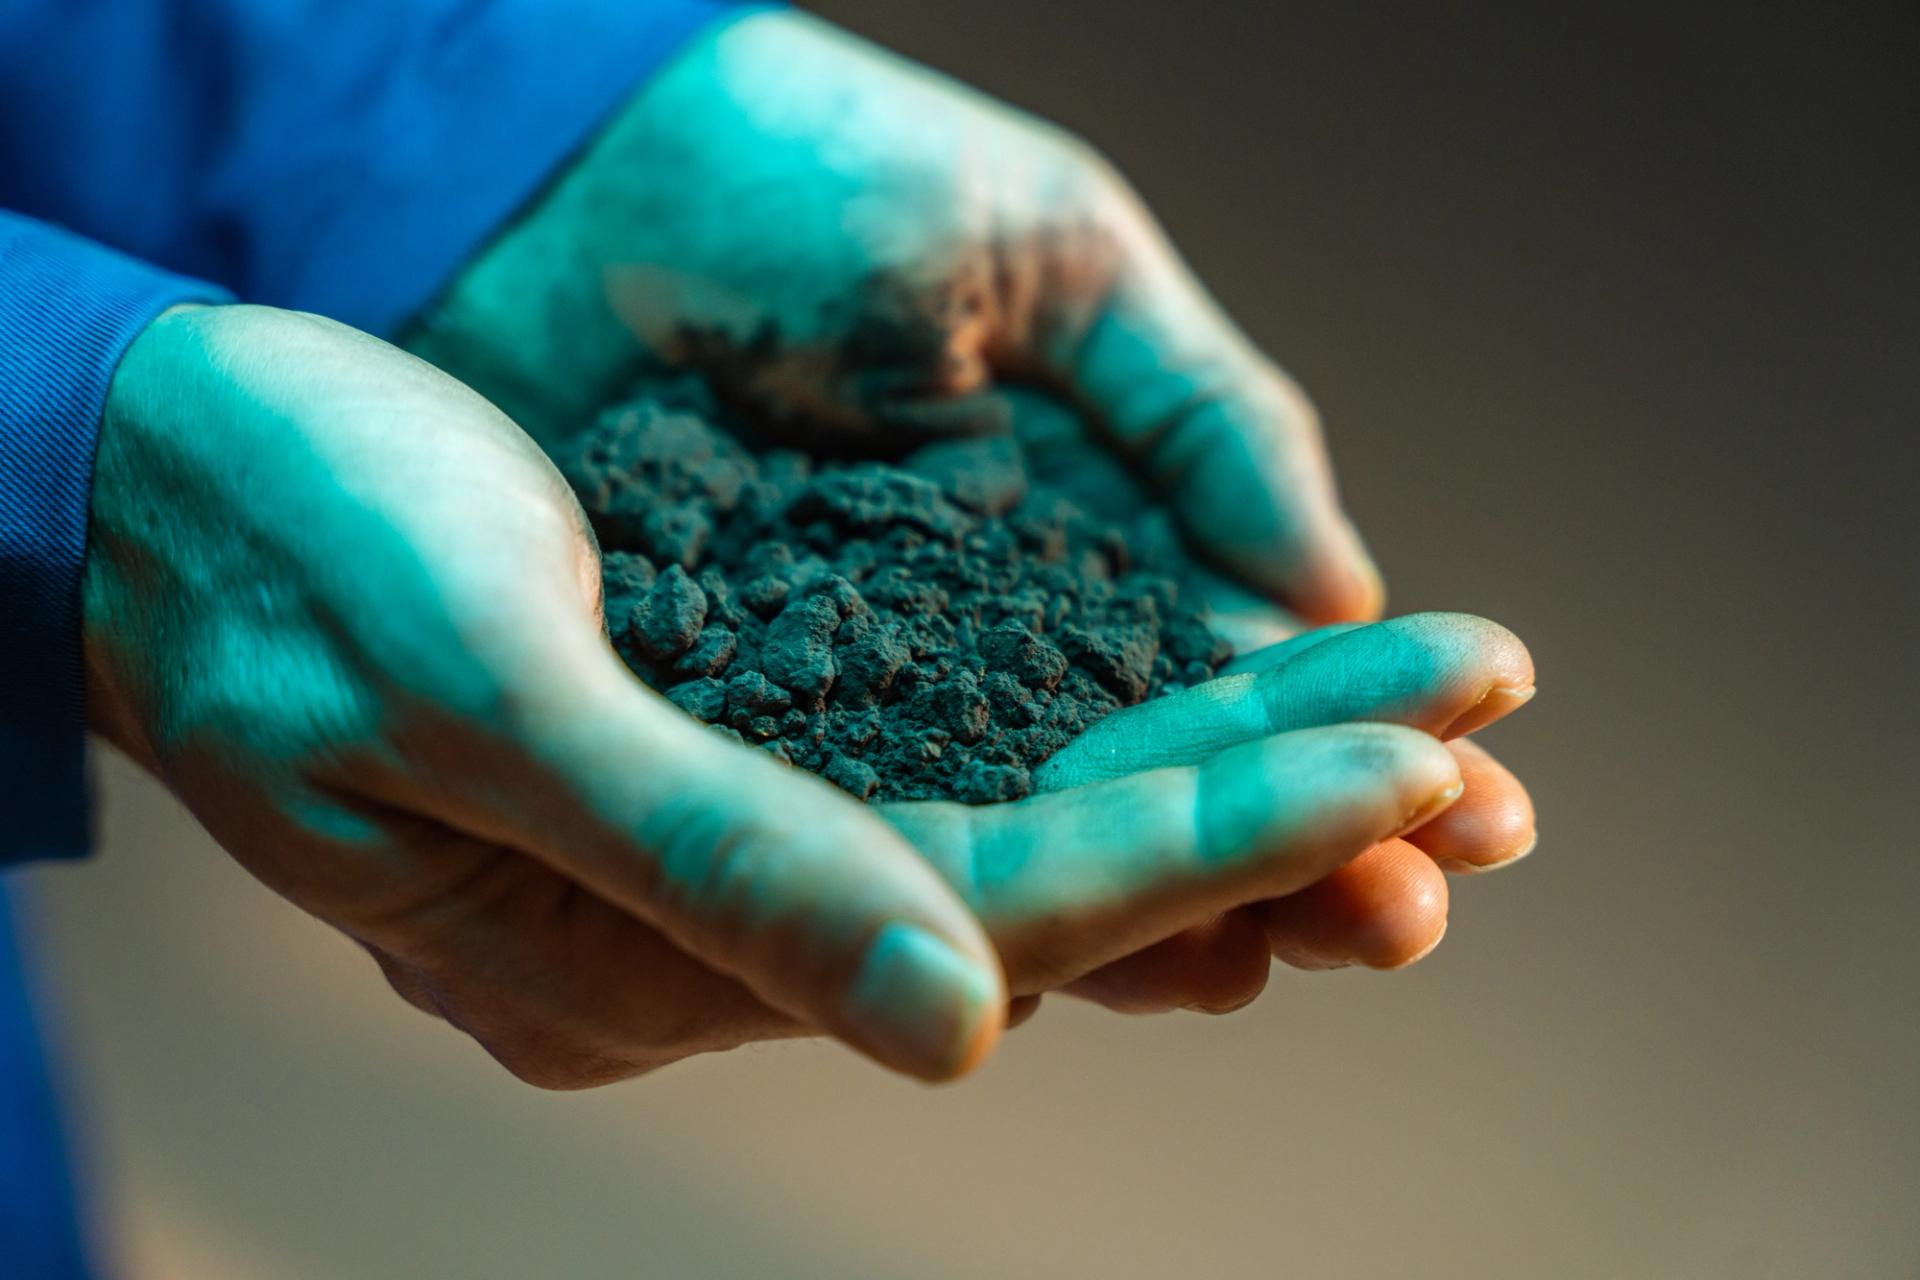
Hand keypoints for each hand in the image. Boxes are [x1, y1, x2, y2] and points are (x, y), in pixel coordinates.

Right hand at [85, 304, 1464, 1086]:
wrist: (150, 470)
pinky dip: (1106, 717)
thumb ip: (708, 864)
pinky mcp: (727, 761)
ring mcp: (719, 852)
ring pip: (1025, 820)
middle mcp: (703, 934)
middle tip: (1487, 704)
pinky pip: (959, 757)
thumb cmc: (269, 554)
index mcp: (629, 957)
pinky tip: (1234, 675)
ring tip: (1422, 683)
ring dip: (1220, 753)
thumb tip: (963, 1033)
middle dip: (1270, 796)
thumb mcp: (471, 692)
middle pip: (1047, 884)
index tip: (1408, 767)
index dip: (1210, 846)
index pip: (987, 921)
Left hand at [400, 8, 1538, 1016]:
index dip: (1359, 743)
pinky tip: (1035, 966)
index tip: (1479, 807)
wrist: (565, 166)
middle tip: (1401, 925)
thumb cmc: (826, 167)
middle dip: (1290, 859)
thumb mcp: (1054, 255)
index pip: (1246, 674)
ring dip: (1149, 913)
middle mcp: (991, 646)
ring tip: (1257, 964)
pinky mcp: (724, 735)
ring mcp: (860, 704)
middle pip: (1157, 789)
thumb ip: (1194, 415)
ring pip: (1022, 847)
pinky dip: (934, 907)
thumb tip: (1340, 590)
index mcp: (1090, 534)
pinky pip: (847, 848)